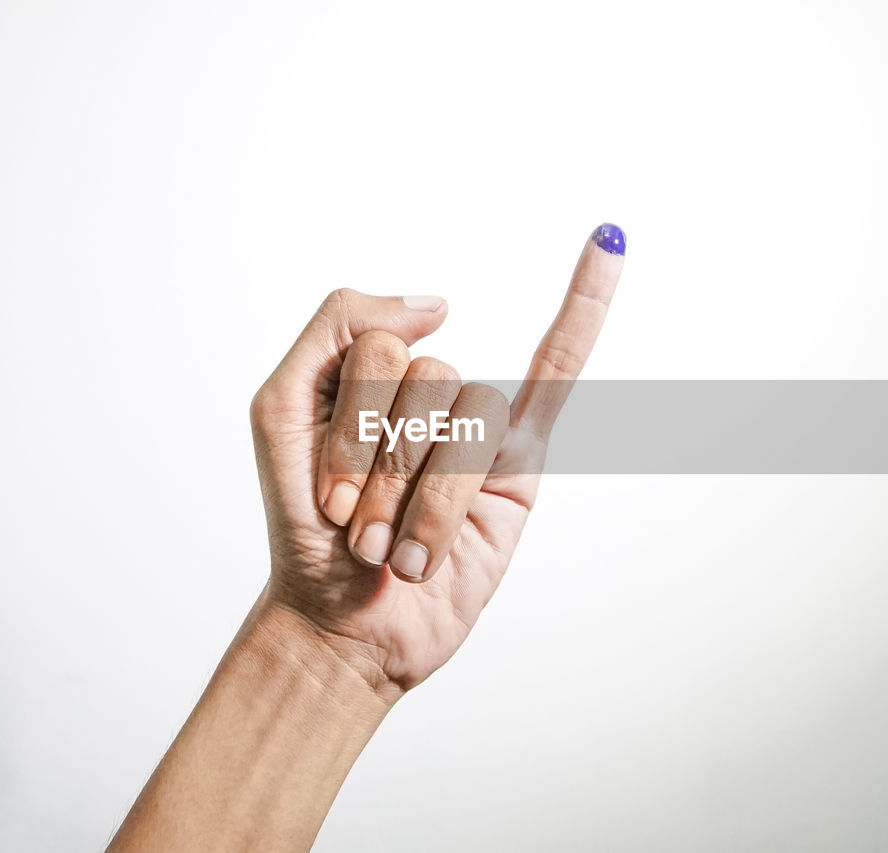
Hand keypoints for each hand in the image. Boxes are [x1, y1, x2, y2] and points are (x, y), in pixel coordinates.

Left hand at [248, 225, 624, 699]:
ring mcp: (476, 428)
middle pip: (431, 379)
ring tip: (399, 554)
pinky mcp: (522, 466)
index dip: (352, 428)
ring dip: (427, 500)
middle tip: (362, 536)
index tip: (327, 500)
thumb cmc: (305, 530)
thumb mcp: (281, 412)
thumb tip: (437, 301)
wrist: (341, 625)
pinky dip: (584, 309)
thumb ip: (336, 330)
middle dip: (387, 469)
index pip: (382, 347)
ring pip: (474, 418)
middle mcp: (426, 393)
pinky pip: (558, 374)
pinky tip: (606, 246)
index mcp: (369, 374)